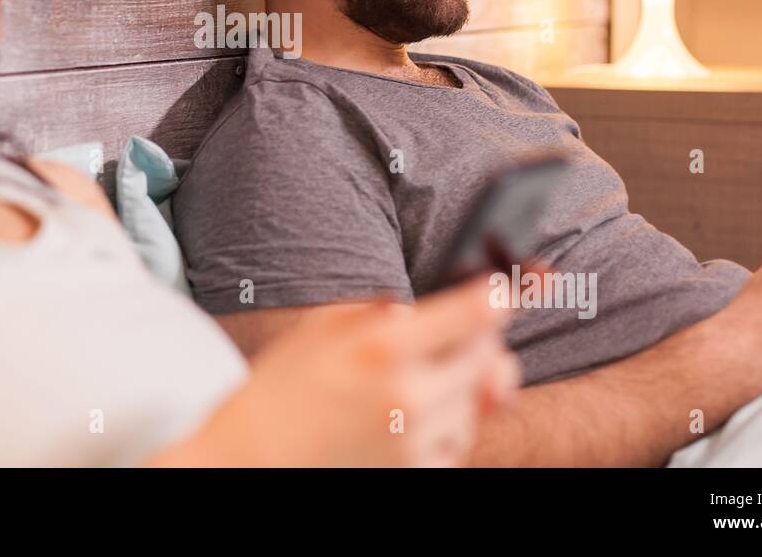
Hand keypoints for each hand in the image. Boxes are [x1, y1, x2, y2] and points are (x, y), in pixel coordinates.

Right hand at [165, 276, 518, 466]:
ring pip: (476, 405)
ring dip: (458, 392)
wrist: (245, 463)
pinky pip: (458, 447)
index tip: (517, 282)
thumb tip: (437, 310)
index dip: (505, 292)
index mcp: (381, 347)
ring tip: (403, 391)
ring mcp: (415, 443)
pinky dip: (443, 433)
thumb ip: (384, 311)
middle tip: (446, 339)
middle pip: (487, 356)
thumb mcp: (321, 328)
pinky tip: (402, 424)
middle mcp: (408, 395)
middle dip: (476, 342)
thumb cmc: (279, 391)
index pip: (475, 311)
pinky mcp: (415, 479)